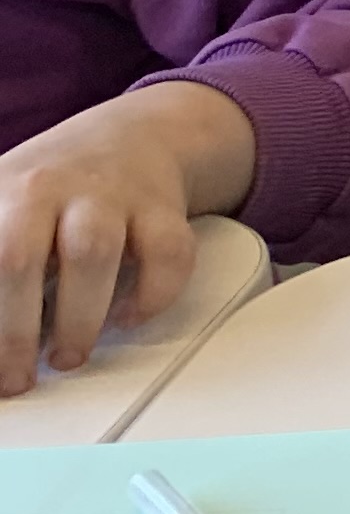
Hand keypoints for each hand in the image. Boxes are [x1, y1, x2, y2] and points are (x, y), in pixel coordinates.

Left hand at [0, 83, 251, 394]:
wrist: (131, 136)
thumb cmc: (52, 189)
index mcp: (1, 192)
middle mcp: (50, 187)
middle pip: (19, 259)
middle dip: (15, 332)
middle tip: (18, 378)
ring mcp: (110, 193)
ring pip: (92, 255)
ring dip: (79, 319)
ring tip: (69, 357)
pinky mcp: (163, 205)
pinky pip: (168, 253)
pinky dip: (152, 295)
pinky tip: (130, 316)